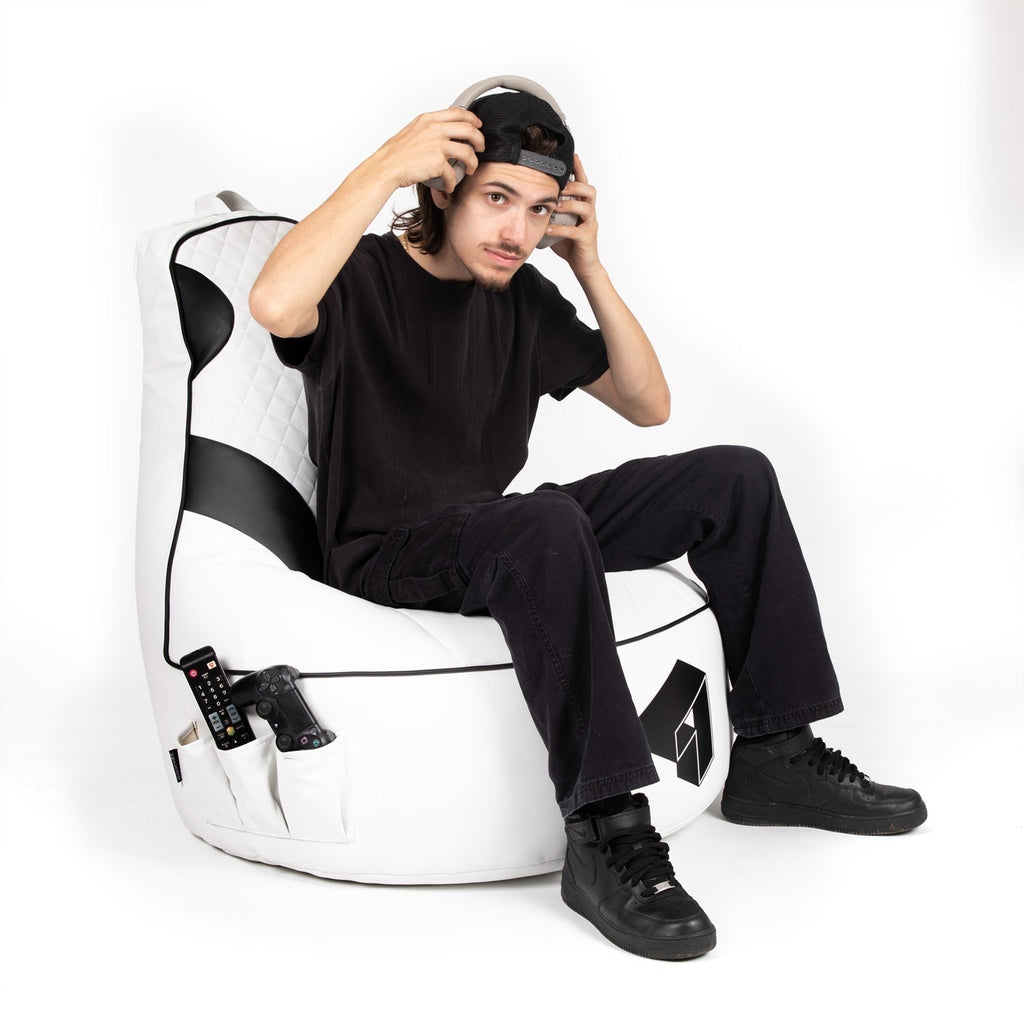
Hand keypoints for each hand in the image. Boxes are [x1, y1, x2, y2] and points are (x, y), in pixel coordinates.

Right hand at [372, 107, 485, 193]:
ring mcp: (437, 145)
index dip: (473, 119)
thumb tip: (443, 132)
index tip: (478, 126)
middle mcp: (435, 129)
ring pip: (467, 152)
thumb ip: (429, 128)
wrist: (386, 167)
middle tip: (480, 148)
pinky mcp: (437, 163)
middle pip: (469, 129)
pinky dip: (453, 182)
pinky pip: (454, 173)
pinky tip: (450, 185)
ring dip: (473, 162)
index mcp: (429, 119)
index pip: (458, 113)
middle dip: (479, 140)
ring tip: (471, 169)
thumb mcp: (413, 130)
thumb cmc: (396, 153)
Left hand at [547, 154, 601, 277]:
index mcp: (582, 205)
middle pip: (589, 191)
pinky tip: (548, 229)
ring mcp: (589, 225)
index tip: (572, 155)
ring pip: (586, 207)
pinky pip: (574, 231)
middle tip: (559, 185)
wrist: (583, 265)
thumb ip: (549, 211)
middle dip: (574, 185)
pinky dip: (560, 230)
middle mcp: (589, 212)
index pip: (582, 183)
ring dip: (569, 204)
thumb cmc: (569, 244)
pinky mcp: (586, 238)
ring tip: (556, 204)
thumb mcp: (557, 223)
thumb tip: (529, 200)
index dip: (579, 168)